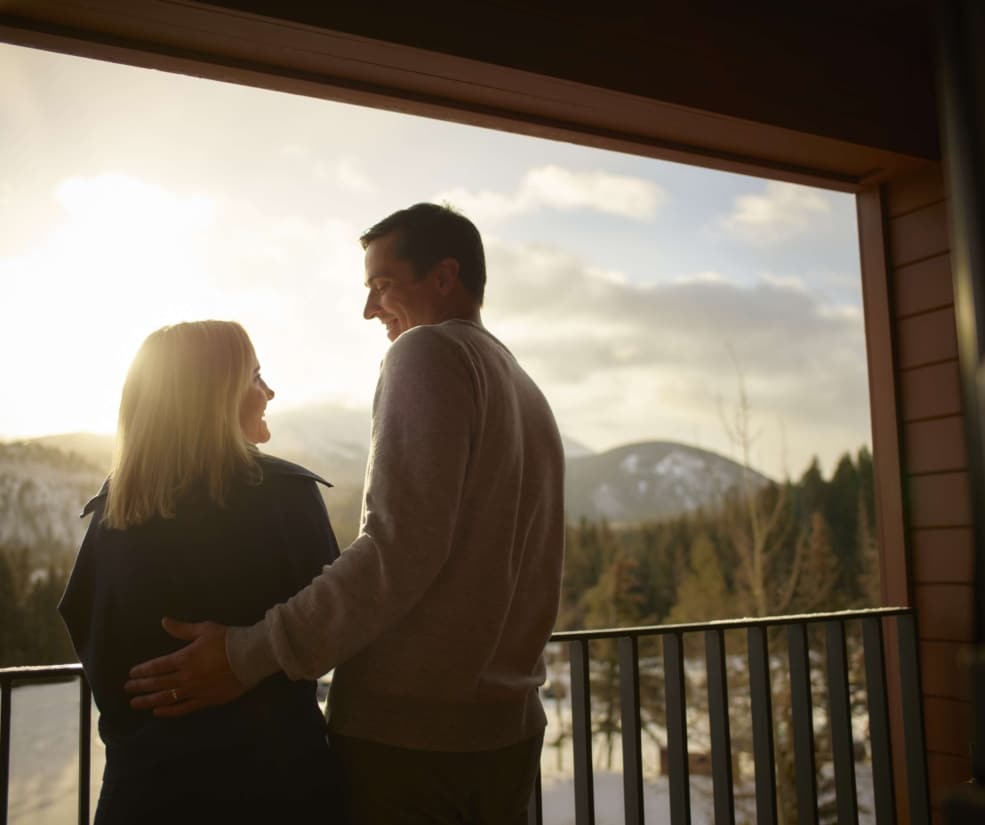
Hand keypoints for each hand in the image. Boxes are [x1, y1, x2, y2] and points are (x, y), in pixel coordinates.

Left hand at [124, 617, 246, 716]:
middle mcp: (185, 677)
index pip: (157, 666)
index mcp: (184, 658)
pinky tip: (158, 712)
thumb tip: (164, 622)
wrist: (250, 656)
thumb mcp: (204, 629)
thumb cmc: (227, 640)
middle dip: (141, 686)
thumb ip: (182, 629)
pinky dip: (169, 711)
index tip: (131, 674)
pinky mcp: (205, 700)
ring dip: (149, 701)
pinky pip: (183, 708)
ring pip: (166, 698)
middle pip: (158, 683)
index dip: (143, 670)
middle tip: (127, 689)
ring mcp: (194, 691)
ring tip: (135, 703)